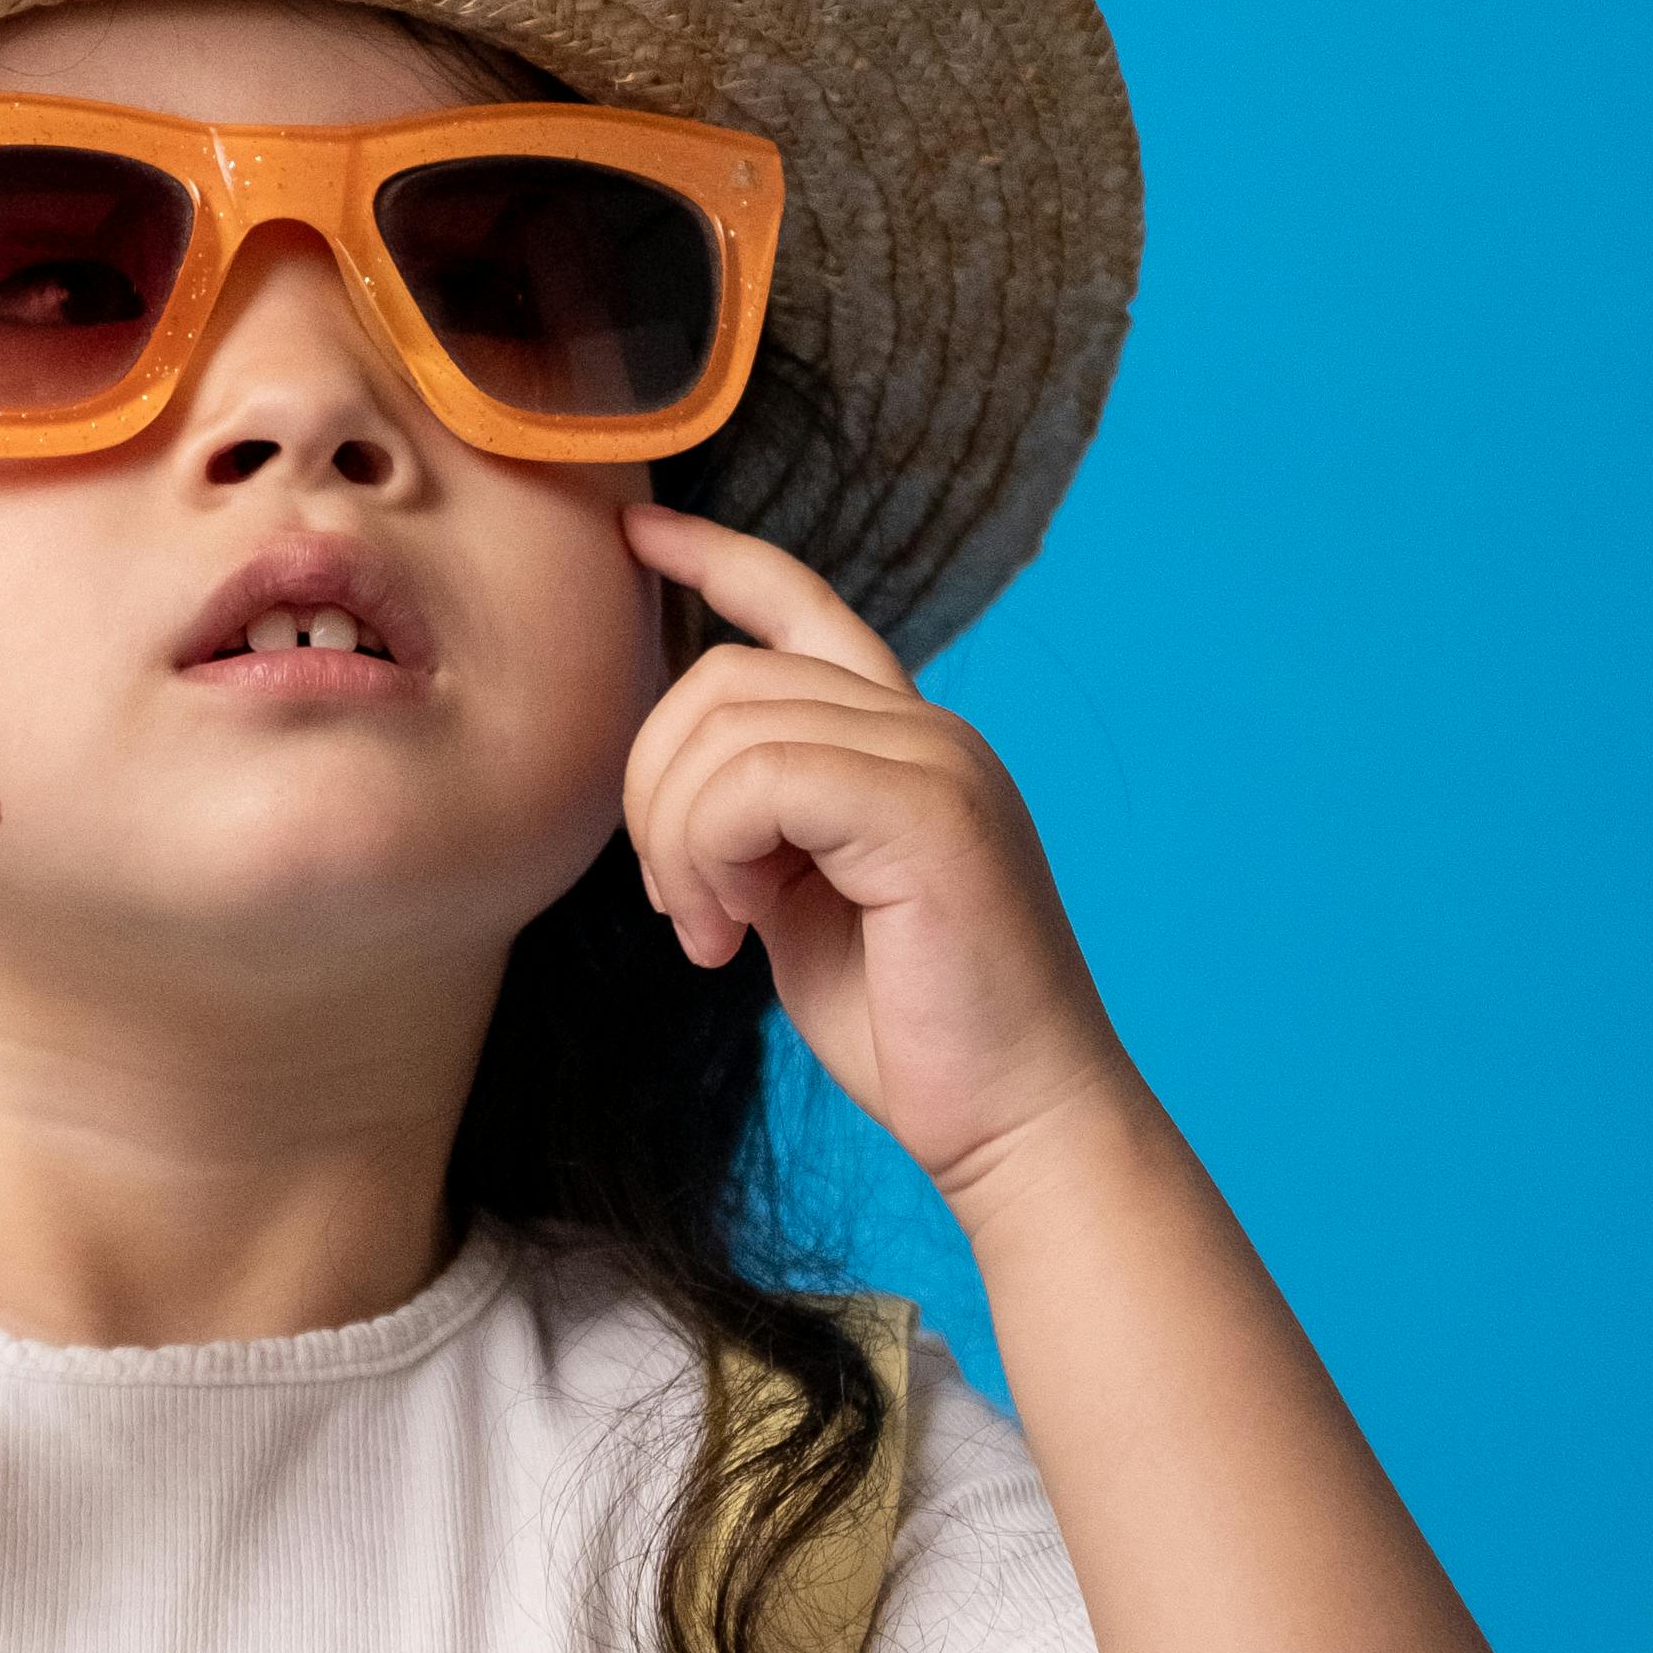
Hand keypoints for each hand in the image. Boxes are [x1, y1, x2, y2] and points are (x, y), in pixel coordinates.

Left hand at [618, 506, 1129, 1207]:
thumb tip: (677, 790)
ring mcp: (937, 760)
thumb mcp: (808, 905)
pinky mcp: (929, 810)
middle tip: (680, 907)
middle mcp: (928, 728)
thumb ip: (760, 826)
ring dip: (678, 842)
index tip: (633, 530)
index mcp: (903, 741)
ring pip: (726, 730)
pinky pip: (757, 781)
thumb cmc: (916, 1031)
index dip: (714, 557)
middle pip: (722, 676)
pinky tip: (730, 937)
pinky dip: (710, 856)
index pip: (802, 603)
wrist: (1019, 1123)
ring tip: (711, 932)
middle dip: (656, 789)